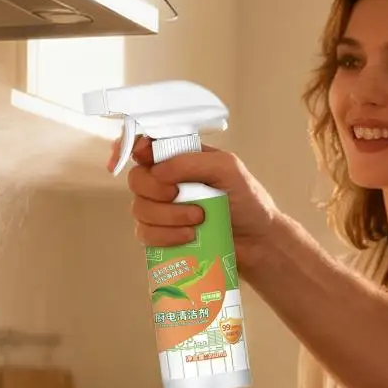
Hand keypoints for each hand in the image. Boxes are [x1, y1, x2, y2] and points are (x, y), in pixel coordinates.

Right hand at [111, 134, 281, 271]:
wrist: (258, 241)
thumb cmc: (248, 200)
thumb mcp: (228, 169)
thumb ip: (193, 161)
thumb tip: (158, 170)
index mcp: (181, 158)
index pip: (144, 145)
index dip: (129, 146)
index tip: (136, 156)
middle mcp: (167, 181)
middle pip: (137, 179)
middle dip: (155, 189)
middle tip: (180, 195)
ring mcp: (162, 210)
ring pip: (140, 209)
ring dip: (167, 216)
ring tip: (198, 220)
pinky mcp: (163, 236)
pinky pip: (145, 234)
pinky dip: (164, 236)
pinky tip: (188, 237)